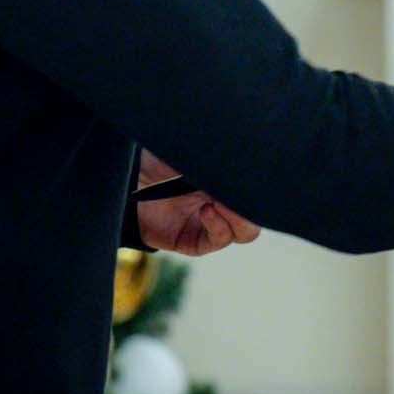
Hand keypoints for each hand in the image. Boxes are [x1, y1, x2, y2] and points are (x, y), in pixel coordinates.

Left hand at [133, 150, 260, 258]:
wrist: (130, 177)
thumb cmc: (162, 158)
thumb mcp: (195, 151)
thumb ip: (220, 158)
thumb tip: (244, 156)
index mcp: (232, 183)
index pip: (261, 191)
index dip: (263, 187)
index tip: (255, 176)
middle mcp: (228, 203)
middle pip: (259, 214)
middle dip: (254, 204)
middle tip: (243, 190)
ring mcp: (215, 223)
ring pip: (246, 231)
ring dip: (238, 217)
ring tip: (219, 200)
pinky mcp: (198, 242)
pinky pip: (219, 239)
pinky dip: (218, 225)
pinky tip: (207, 209)